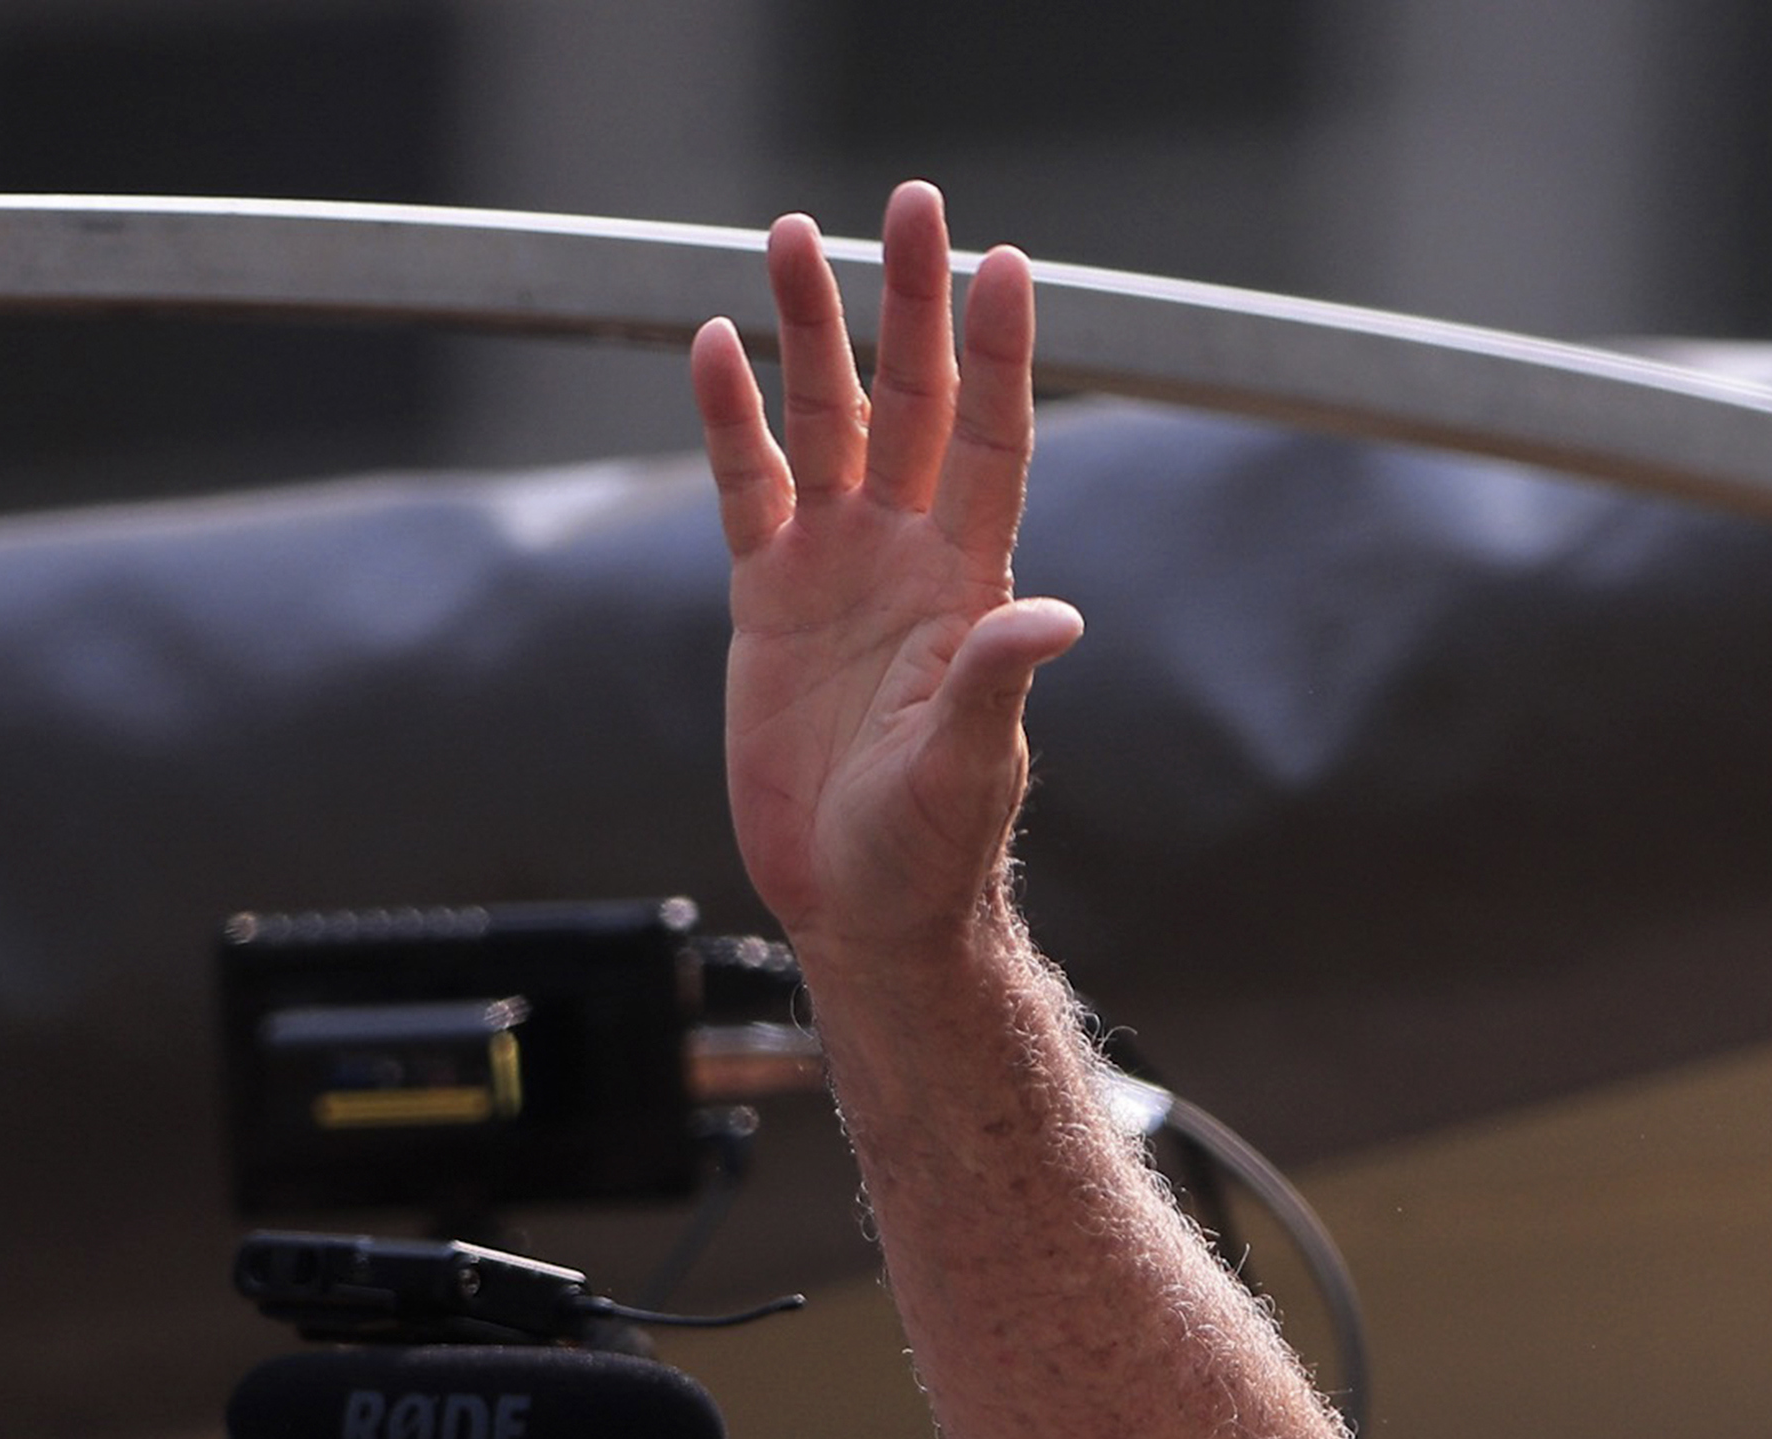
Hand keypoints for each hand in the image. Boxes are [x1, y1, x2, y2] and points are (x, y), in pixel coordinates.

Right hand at [694, 184, 1081, 975]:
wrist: (862, 902)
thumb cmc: (931, 848)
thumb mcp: (968, 767)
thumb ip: (997, 683)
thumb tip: (1054, 616)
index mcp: (968, 584)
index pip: (992, 441)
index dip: (1000, 355)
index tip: (1007, 264)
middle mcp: (906, 555)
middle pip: (912, 401)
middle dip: (908, 304)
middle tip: (907, 204)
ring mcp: (836, 568)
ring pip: (825, 421)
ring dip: (811, 332)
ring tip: (791, 234)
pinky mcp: (767, 598)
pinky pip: (747, 486)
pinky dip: (732, 418)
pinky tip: (717, 343)